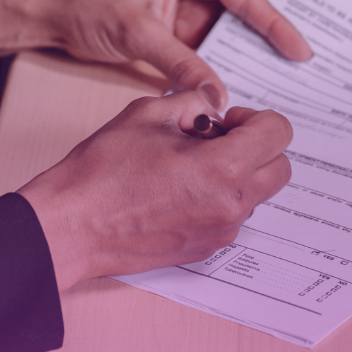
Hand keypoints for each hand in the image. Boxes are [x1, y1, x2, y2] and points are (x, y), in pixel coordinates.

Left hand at [0, 0, 312, 113]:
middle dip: (279, 31)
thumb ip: (180, 63)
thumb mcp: (137, 33)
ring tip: (292, 79)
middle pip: (251, 7)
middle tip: (314, 60)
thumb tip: (216, 93)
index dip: (277, 22)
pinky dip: (232, 66)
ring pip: (237, 31)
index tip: (301, 50)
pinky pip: (216, 49)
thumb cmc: (88, 4)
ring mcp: (191, 8)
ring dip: (258, 53)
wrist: (52, 14)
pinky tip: (252, 86)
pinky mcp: (182, 32)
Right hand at [17, 94, 293, 288]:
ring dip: (239, 173)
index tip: (224, 121)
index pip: (278, 133)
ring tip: (190, 165)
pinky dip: (220, 197)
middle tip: (215, 139)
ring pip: (257, 194)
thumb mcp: (148, 114)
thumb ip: (192, 102)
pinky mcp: (204, 250)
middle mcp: (231, 205)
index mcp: (223, 168)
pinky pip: (233, 216)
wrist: (71, 226)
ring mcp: (220, 232)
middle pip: (280, 168)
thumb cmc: (102, 170)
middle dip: (256, 146)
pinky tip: (180, 190)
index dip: (253, 118)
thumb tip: (212, 107)